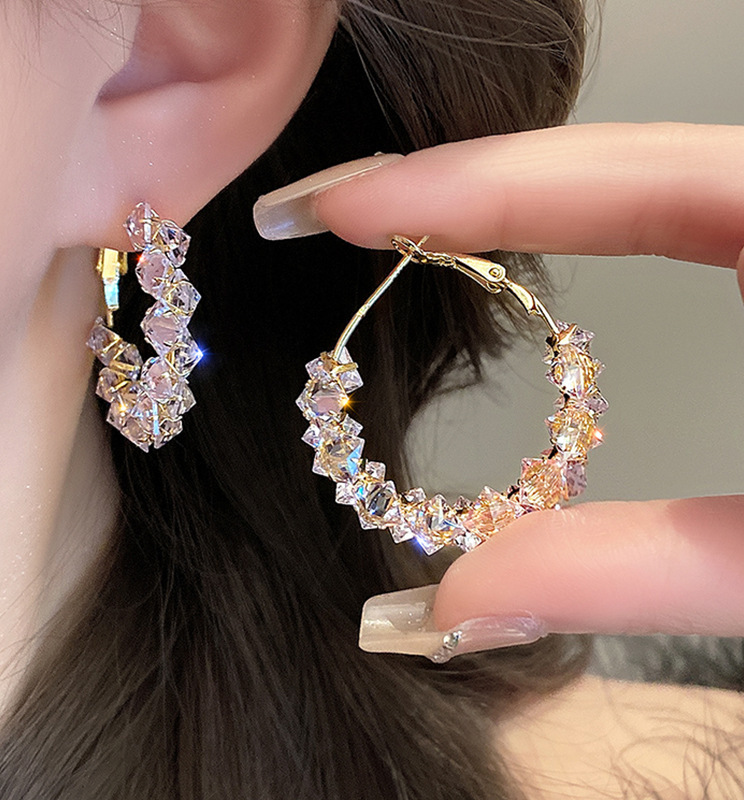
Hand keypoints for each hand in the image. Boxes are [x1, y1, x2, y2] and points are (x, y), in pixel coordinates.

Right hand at [255, 122, 743, 660]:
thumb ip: (638, 575)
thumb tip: (458, 605)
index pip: (635, 182)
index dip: (474, 192)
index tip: (344, 205)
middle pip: (624, 162)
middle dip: (472, 178)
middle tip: (343, 207)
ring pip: (645, 179)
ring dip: (517, 197)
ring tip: (404, 222)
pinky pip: (676, 213)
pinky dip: (585, 222)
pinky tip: (511, 247)